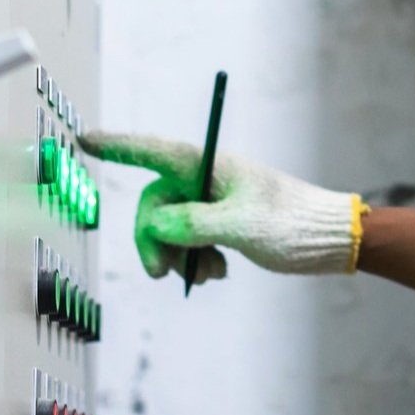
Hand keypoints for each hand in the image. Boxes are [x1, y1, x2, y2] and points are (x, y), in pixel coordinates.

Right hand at [82, 131, 363, 279]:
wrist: (330, 240)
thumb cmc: (291, 225)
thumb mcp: (240, 226)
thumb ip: (193, 224)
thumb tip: (155, 224)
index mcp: (210, 165)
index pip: (153, 151)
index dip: (117, 146)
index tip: (84, 139)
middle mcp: (207, 178)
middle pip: (155, 205)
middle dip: (154, 241)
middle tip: (162, 274)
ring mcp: (214, 200)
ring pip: (170, 228)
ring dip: (180, 256)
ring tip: (208, 275)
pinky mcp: (222, 221)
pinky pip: (190, 240)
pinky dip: (197, 259)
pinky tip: (220, 272)